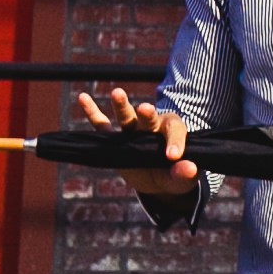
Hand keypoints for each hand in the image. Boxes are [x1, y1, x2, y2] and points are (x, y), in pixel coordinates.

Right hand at [76, 86, 194, 195]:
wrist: (159, 179)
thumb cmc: (175, 174)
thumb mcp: (184, 178)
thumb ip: (186, 173)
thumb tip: (189, 168)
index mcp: (173, 131)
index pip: (175, 131)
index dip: (175, 142)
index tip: (173, 156)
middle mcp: (152, 126)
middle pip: (149, 118)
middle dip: (146, 114)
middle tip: (145, 108)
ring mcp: (132, 132)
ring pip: (126, 117)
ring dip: (121, 106)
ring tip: (117, 93)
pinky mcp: (115, 140)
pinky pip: (102, 125)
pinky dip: (92, 112)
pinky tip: (83, 98)